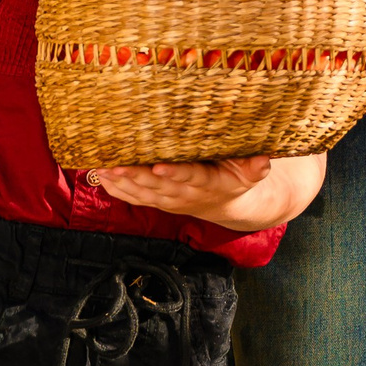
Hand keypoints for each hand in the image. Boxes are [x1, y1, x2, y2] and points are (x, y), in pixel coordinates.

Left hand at [90, 153, 276, 224]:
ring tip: (103, 169)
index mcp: (209, 183)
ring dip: (122, 182)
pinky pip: (136, 198)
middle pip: (159, 187)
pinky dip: (118, 189)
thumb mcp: (252, 172)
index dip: (175, 175)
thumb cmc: (238, 178)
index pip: (191, 177)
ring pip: (143, 194)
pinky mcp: (159, 202)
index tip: (159, 168)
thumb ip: (256, 166)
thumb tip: (264, 160)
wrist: (229, 205)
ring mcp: (170, 200)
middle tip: (116, 165)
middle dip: (136, 177)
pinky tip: (101, 177)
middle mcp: (186, 195)